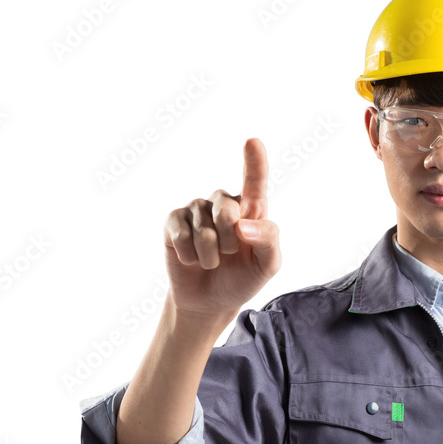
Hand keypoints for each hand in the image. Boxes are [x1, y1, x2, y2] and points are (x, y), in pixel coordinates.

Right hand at [163, 138, 281, 322]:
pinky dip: (189, 255)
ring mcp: (196, 210)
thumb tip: (243, 225)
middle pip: (227, 210)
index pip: (254, 180)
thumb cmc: (243, 278)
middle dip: (229, 242)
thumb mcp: (267, 265)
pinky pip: (181, 235)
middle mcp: (222, 203)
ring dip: (210, 255)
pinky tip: (192, 260)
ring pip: (203, 229)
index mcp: (250, 208)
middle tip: (230, 254)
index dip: (254, 162)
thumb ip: (268, 240)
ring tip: (211, 261)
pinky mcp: (174, 222)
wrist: (210, 301)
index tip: (252, 142)